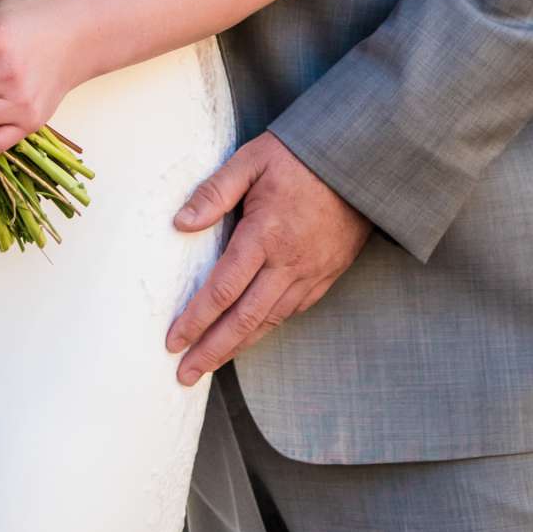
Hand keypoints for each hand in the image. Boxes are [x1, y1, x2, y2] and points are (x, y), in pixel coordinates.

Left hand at [166, 132, 369, 384]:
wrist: (360, 162)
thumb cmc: (299, 156)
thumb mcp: (251, 160)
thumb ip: (214, 192)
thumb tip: (180, 223)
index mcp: (265, 235)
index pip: (223, 290)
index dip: (196, 320)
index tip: (172, 341)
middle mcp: (288, 263)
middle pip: (245, 319)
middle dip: (212, 350)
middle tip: (185, 375)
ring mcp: (311, 273)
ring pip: (270, 322)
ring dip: (238, 346)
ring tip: (210, 364)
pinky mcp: (326, 275)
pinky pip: (292, 311)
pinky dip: (267, 328)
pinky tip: (249, 335)